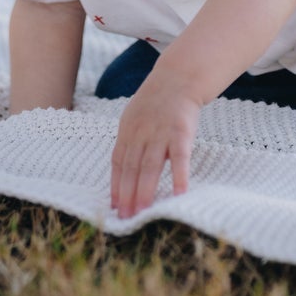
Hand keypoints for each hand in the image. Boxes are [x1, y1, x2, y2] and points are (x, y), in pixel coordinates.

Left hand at [109, 74, 201, 217]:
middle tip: (125, 218)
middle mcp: (141, 133)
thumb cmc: (157, 102)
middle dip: (126, 194)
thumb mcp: (135, 117)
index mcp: (127, 130)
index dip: (115, 185)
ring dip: (145, 191)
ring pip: (150, 166)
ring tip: (142, 212)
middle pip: (131, 168)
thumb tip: (123, 169)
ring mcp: (160, 132)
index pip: (118, 162)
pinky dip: (179, 176)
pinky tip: (179, 193)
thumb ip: (130, 141)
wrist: (178, 78)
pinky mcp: (181, 132)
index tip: (113, 206)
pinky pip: (179, 158)